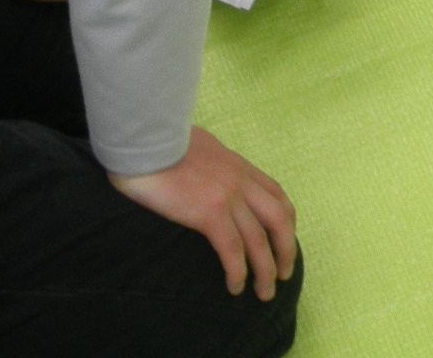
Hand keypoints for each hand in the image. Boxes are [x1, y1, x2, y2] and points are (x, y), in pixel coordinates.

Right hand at [111, 127, 296, 299]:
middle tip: (284, 275)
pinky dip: (238, 270)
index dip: (286, 222)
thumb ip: (212, 160)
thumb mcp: (200, 145)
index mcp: (240, 166)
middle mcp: (241, 181)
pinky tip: (236, 287)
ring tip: (264, 293)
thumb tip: (206, 166)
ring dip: (266, 269)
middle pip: (279, 219)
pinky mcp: (209, 212)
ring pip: (260, 239)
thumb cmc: (163, 142)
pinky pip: (232, 248)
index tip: (285, 242)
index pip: (276, 195)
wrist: (145, 140)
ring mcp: (229, 196)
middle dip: (286, 249)